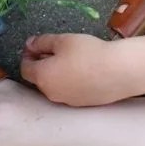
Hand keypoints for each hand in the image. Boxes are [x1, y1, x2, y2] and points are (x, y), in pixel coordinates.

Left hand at [20, 33, 138, 106]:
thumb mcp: (62, 40)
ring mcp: (67, 102)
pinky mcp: (82, 104)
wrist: (119, 72)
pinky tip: (82, 70)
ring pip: (55, 86)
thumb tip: (30, 44)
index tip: (36, 45)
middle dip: (42, 64)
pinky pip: (69, 91)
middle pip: (39, 78)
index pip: (25, 69)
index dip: (28, 55)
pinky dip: (69, 81)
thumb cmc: (87, 53)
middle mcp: (51, 94)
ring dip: (56, 73)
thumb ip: (42, 42)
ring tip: (69, 58)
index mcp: (42, 78)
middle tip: (54, 49)